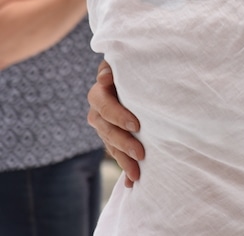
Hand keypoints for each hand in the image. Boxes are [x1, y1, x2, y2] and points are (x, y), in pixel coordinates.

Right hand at [87, 60, 143, 186]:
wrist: (138, 78)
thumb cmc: (135, 65)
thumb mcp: (126, 63)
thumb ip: (114, 68)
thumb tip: (104, 78)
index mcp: (99, 92)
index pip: (103, 104)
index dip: (118, 115)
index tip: (137, 125)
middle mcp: (97, 111)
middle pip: (105, 130)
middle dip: (123, 143)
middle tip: (142, 153)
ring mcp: (103, 127)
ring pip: (110, 145)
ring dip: (123, 160)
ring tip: (138, 174)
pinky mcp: (111, 138)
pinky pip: (115, 154)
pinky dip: (124, 168)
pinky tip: (131, 183)